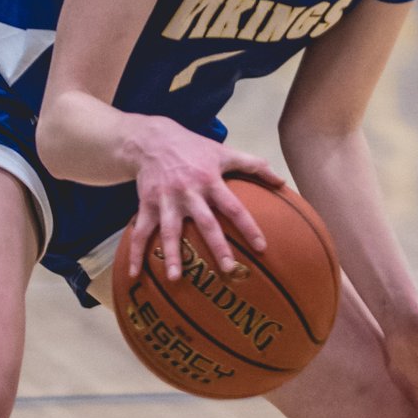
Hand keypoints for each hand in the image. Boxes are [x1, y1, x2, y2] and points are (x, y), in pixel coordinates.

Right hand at [121, 122, 284, 281]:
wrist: (152, 140)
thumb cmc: (193, 148)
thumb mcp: (224, 152)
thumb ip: (254, 166)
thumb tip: (281, 180)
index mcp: (210, 181)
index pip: (234, 208)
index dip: (249, 227)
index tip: (261, 247)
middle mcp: (189, 192)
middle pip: (205, 222)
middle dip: (216, 246)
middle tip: (228, 269)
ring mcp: (166, 200)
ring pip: (170, 230)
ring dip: (172, 254)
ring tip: (175, 278)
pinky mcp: (146, 204)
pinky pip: (140, 231)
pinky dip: (136, 253)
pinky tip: (136, 274)